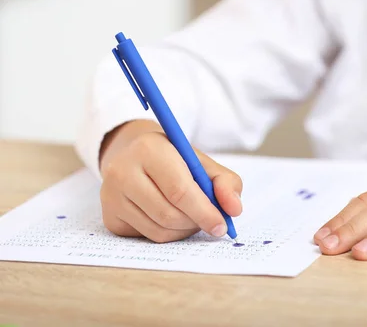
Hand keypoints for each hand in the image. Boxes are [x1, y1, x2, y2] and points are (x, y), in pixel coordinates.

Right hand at [98, 120, 241, 242]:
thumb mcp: (202, 162)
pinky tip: (172, 219)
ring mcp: (111, 197)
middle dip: (196, 223)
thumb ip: (225, 182)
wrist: (134, 156)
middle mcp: (122, 172)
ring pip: (158, 230)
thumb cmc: (174, 160)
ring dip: (183, 231)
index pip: (179, 190)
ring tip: (192, 217)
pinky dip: (168, 234)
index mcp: (149, 150)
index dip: (204, 211)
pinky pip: (146, 237)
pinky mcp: (110, 218)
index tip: (222, 226)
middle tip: (210, 222)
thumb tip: (234, 210)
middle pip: (168, 214)